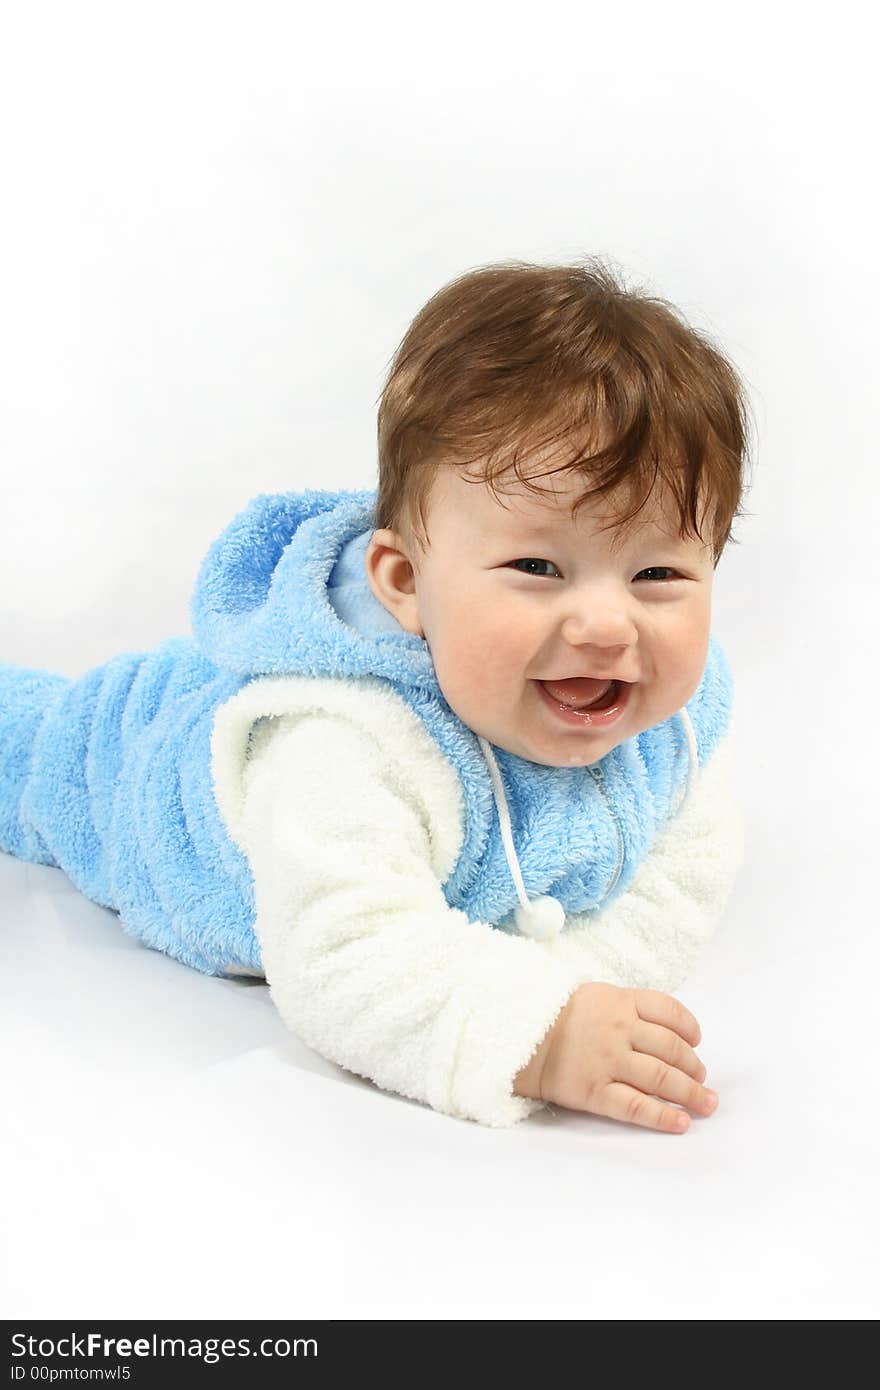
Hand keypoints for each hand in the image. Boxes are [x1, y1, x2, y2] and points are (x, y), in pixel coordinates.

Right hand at [513, 982, 717, 1132]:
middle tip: (702, 1079)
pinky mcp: (595, 1092)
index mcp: (620, 1002)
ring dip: (690, 1092)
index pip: (668, 1011)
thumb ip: (628, 1008)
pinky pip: (636, 1106)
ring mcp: (608, 1062)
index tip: (697, 1042)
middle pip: (671, 1049)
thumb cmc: (558, 1016)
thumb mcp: (596, 996)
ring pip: (661, 1078)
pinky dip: (663, 1116)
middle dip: (694, 1066)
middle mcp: (620, 1031)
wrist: (519, 1037)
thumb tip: (665, 1030)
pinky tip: (681, 1123)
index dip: (689, 1028)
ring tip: (706, 1103)